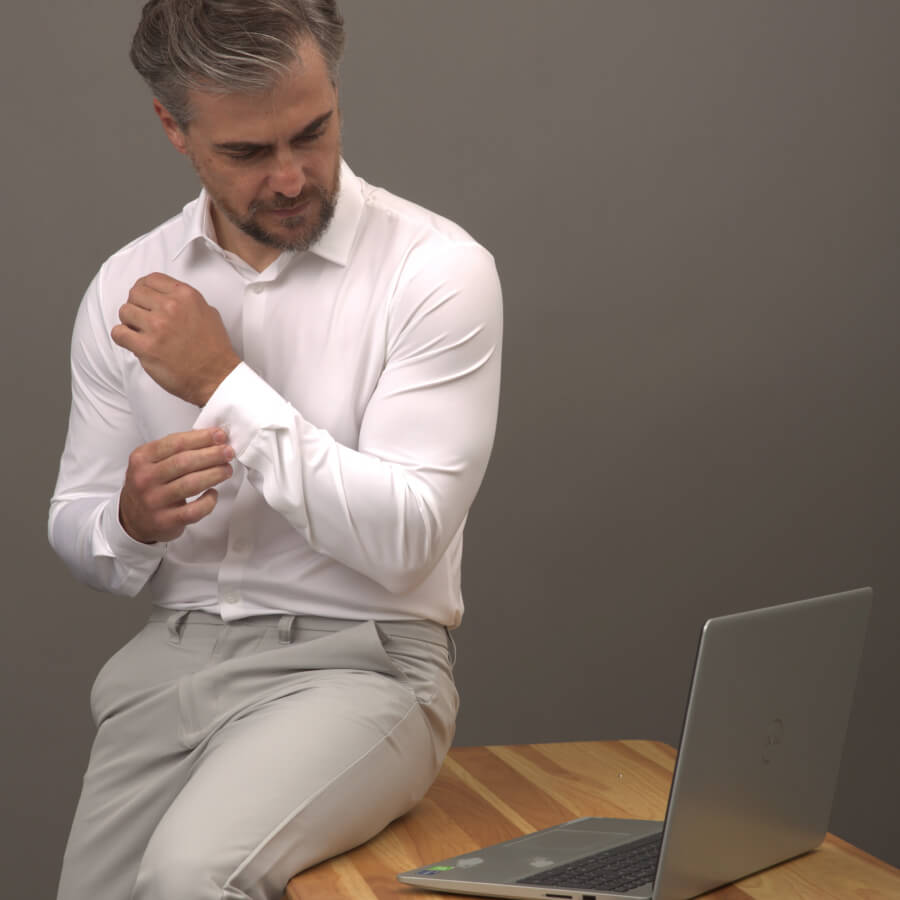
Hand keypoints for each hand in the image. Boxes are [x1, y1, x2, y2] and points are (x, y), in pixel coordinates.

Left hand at [111, 273, 240, 405]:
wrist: (216, 377)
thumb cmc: (214, 350)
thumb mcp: (208, 313)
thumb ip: (186, 301)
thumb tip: (166, 297)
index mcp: (186, 296)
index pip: (151, 279)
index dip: (144, 289)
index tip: (143, 298)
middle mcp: (171, 307)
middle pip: (135, 293)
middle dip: (136, 305)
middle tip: (142, 318)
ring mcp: (157, 326)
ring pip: (124, 311)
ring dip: (129, 322)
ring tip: (141, 332)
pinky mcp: (147, 347)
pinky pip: (118, 333)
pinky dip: (123, 338)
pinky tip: (134, 343)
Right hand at [119, 429, 234, 543]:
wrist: (132, 519)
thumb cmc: (150, 485)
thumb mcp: (152, 461)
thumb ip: (176, 449)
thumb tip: (212, 438)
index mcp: (142, 458)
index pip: (175, 443)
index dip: (201, 438)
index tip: (220, 435)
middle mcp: (145, 478)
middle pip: (185, 462)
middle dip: (212, 455)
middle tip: (228, 452)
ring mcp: (154, 501)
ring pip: (191, 484)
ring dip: (214, 474)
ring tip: (227, 470)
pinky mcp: (165, 520)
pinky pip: (193, 510)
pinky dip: (208, 501)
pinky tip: (213, 494)